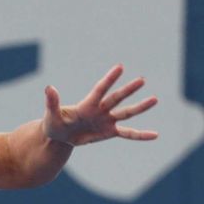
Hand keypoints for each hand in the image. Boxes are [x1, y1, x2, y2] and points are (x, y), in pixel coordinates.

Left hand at [43, 65, 158, 145]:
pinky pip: (128, 133)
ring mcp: (106, 120)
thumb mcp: (51, 115)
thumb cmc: (54, 123)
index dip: (109, 79)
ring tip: (154, 99)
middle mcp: (100, 110)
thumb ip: (52, 102)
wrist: (59, 136)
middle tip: (142, 80)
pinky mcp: (109, 132)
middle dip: (128, 90)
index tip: (120, 67)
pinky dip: (140, 135)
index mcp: (87, 105)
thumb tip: (49, 88)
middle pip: (116, 98)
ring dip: (140, 107)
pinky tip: (154, 135)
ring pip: (126, 113)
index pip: (100, 90)